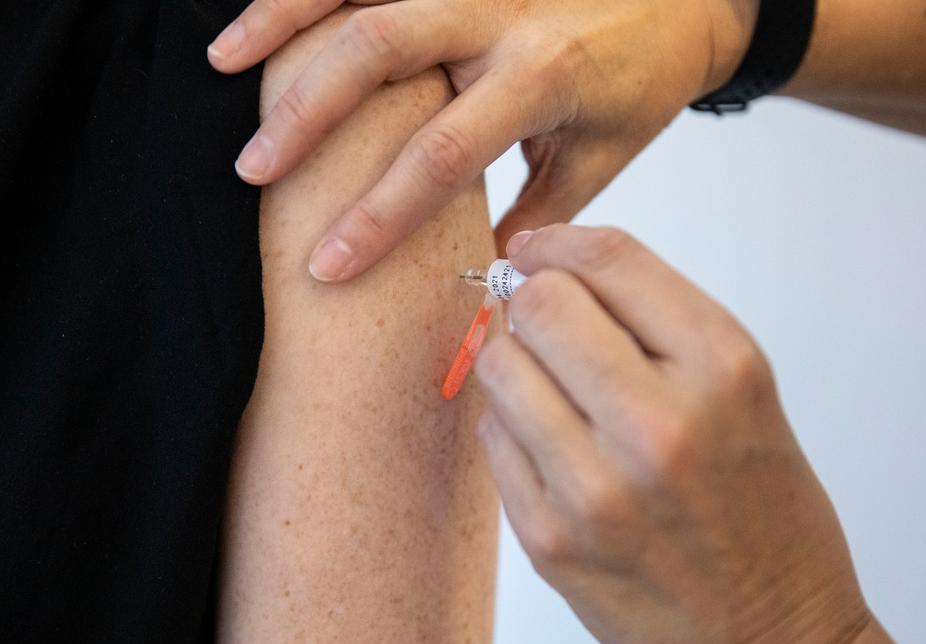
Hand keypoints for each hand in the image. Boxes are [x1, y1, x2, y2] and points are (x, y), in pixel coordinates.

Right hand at [208, 0, 758, 281]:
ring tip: (225, 62)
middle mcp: (500, 15)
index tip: (327, 265)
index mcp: (540, 77)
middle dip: (308, 114)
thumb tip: (484, 275)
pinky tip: (269, 7)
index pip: (441, 154)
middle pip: (380, 52)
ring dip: (288, 18)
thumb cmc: (641, 84)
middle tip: (255, 171)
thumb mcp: (598, 159)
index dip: (378, 215)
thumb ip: (536, 215)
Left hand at [474, 225, 888, 643]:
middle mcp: (658, 424)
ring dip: (515, 359)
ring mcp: (595, 487)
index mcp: (722, 369)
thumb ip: (654, 319)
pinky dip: (512, 424)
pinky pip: (492, 435)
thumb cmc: (762, 512)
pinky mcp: (548, 538)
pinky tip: (552, 444)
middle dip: (533, 297)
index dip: (558, 242)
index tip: (539, 250)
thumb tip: (547, 264)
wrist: (770, 640)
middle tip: (545, 318)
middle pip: (540, 303)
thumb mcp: (743, 390)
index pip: (608, 259)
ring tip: (551, 386)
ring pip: (498, 363)